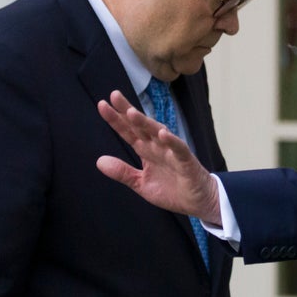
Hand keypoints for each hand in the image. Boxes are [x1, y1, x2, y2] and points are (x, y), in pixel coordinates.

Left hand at [96, 90, 220, 224]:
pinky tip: (163, 134)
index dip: (116, 120)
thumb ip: (122, 172)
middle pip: (140, 126)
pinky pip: (179, 148)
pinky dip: (172, 141)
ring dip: (145, 122)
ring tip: (131, 113)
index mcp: (146, 150)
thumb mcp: (141, 183)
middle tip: (114, 95)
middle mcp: (157, 146)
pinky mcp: (186, 161)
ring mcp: (172, 151)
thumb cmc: (172, 190)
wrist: (198, 201)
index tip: (102, 105)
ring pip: (157, 133)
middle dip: (127, 111)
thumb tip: (99, 161)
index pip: (128, 132)